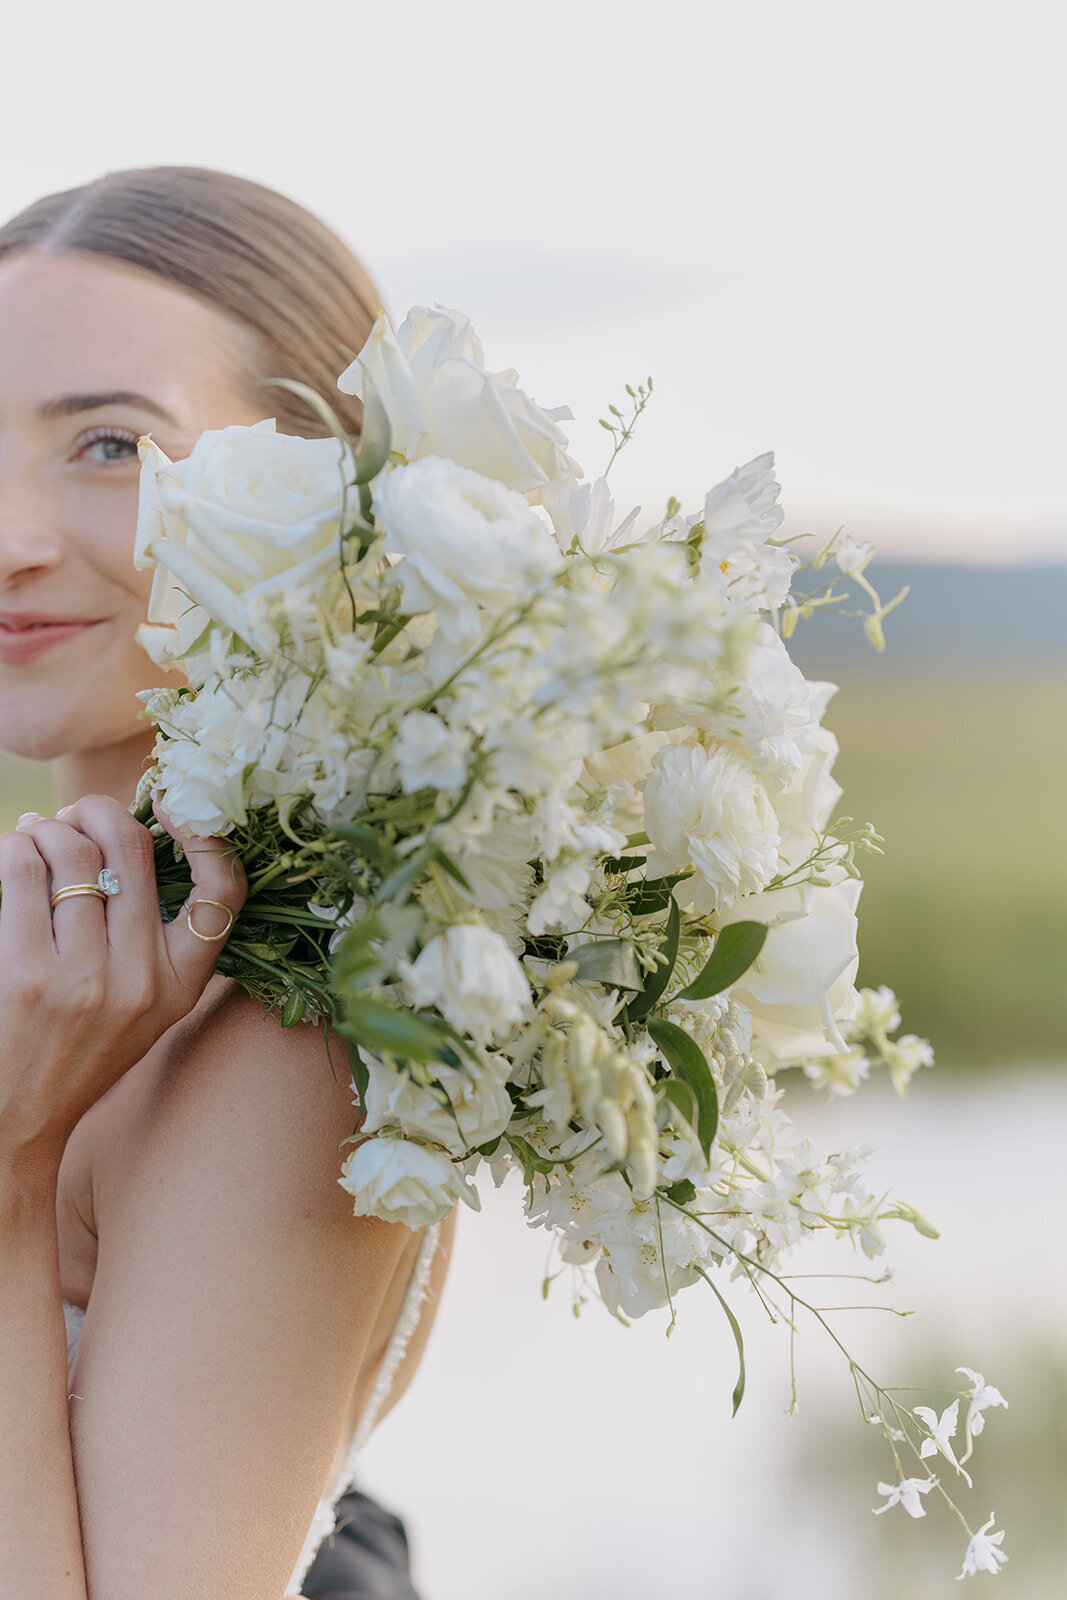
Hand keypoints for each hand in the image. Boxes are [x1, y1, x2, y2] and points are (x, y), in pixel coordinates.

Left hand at [0, 795, 246, 1175]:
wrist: (14, 1126)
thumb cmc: (75, 1056)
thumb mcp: (143, 1011)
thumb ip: (151, 940)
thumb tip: (121, 836)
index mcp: (181, 986)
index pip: (223, 894)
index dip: (206, 836)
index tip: (171, 807)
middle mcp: (142, 981)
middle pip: (131, 849)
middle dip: (98, 810)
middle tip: (76, 814)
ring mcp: (86, 980)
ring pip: (73, 854)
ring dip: (49, 829)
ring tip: (36, 836)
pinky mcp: (27, 976)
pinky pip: (23, 873)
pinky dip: (16, 847)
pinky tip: (15, 852)